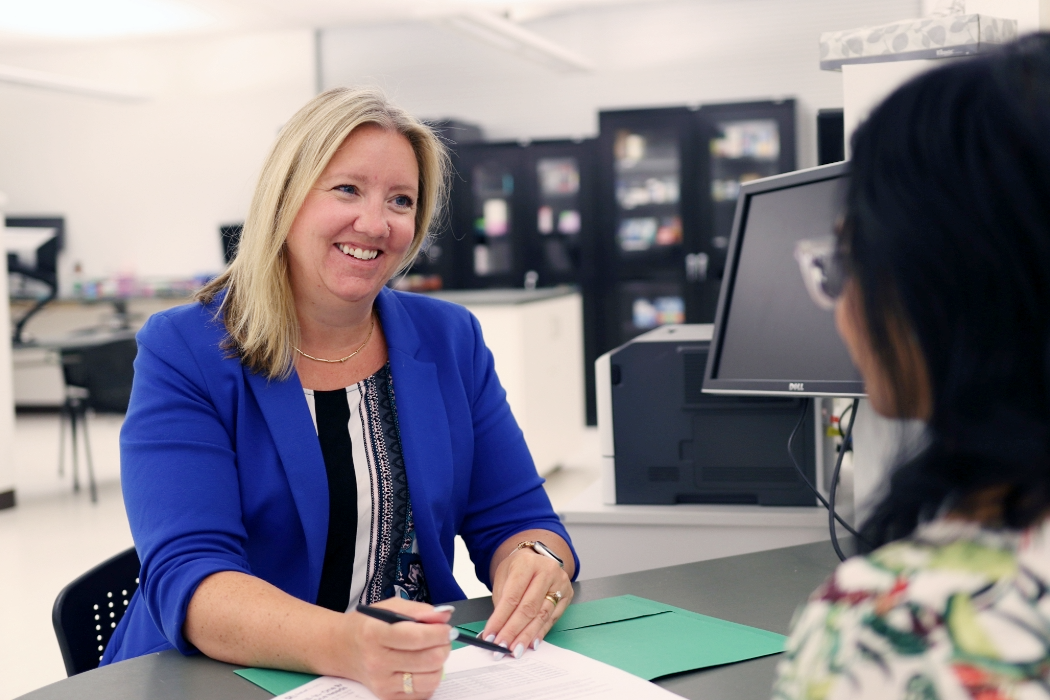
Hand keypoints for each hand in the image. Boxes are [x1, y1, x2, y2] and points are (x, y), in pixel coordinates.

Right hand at [339, 598, 454, 699]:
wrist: (343, 649)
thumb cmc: (368, 626)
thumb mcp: (390, 608)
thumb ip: (419, 611)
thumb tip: (444, 616)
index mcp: (375, 634)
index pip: (416, 637)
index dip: (438, 632)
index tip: (445, 628)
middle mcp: (377, 661)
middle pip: (428, 659)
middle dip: (443, 646)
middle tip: (442, 638)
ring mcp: (382, 683)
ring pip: (431, 679)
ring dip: (439, 664)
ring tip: (433, 652)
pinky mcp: (388, 696)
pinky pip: (424, 692)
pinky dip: (430, 678)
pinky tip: (422, 667)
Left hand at [481, 546, 572, 657]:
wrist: (537, 559)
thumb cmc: (518, 568)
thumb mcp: (504, 577)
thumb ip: (501, 602)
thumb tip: (496, 631)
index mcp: (527, 563)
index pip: (512, 596)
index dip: (500, 619)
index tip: (490, 636)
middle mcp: (547, 571)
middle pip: (528, 608)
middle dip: (513, 631)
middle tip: (502, 647)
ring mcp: (560, 583)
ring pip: (542, 616)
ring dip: (527, 636)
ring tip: (515, 650)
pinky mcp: (567, 595)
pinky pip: (552, 619)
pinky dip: (540, 633)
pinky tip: (531, 643)